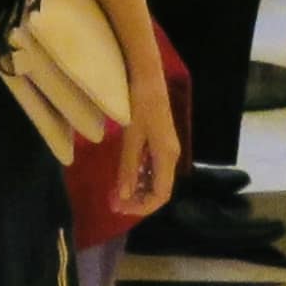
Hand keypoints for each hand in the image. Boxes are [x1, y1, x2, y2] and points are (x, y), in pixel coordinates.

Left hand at [114, 48, 178, 218]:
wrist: (147, 76)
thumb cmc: (139, 104)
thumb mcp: (131, 137)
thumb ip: (128, 168)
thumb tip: (123, 197)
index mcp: (167, 156)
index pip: (161, 194)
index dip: (143, 207)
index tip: (121, 209)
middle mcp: (171, 156)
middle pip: (160, 189)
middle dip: (138, 200)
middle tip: (114, 204)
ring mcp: (167, 148)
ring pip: (156, 179)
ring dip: (138, 189)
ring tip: (116, 193)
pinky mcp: (160, 140)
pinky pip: (153, 166)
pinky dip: (139, 175)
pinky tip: (125, 175)